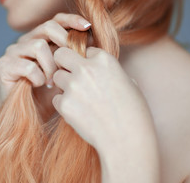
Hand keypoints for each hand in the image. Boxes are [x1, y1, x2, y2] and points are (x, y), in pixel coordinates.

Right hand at [0, 13, 91, 101]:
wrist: (28, 117)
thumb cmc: (49, 96)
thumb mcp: (66, 73)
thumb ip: (75, 57)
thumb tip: (93, 40)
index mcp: (41, 39)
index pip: (56, 20)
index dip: (71, 20)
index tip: (87, 27)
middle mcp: (25, 41)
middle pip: (47, 27)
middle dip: (65, 41)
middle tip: (74, 59)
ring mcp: (13, 52)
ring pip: (38, 45)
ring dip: (51, 66)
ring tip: (54, 82)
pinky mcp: (4, 66)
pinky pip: (27, 66)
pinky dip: (38, 77)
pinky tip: (40, 85)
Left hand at [52, 47, 159, 181]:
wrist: (126, 140)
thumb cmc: (133, 113)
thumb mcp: (128, 83)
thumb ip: (110, 71)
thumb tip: (101, 70)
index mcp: (104, 59)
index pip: (86, 49)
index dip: (87, 61)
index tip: (92, 73)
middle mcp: (86, 69)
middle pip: (60, 54)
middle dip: (63, 63)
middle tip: (71, 76)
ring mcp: (73, 86)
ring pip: (56, 76)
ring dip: (63, 85)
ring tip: (79, 99)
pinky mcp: (64, 104)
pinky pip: (56, 98)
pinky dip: (63, 104)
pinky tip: (78, 113)